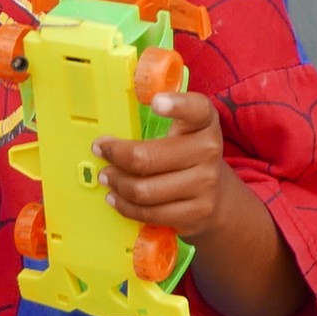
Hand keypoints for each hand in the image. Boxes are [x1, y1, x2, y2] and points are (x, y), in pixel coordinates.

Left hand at [95, 88, 230, 239]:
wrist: (217, 195)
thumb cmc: (184, 156)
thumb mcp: (179, 133)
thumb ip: (153, 125)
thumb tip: (104, 139)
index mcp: (204, 123)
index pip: (197, 109)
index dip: (177, 105)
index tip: (155, 102)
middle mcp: (208, 151)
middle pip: (148, 158)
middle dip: (115, 155)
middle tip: (99, 151)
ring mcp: (205, 184)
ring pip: (144, 190)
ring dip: (116, 183)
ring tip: (105, 177)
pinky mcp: (196, 212)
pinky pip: (149, 213)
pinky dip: (125, 206)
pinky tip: (115, 198)